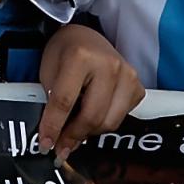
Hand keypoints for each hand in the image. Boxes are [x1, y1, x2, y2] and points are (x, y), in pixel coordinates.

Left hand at [37, 24, 144, 153]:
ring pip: (110, 122)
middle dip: (73, 136)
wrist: (84, 37)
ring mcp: (128, 76)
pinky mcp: (137, 86)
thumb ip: (52, 103)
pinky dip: (105, 122)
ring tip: (74, 132)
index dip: (53, 127)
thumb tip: (53, 137)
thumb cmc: (64, 53)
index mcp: (81, 57)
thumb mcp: (48, 73)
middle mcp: (109, 66)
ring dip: (89, 132)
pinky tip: (92, 115)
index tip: (45, 144)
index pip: (65, 101)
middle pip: (92, 116)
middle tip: (60, 147)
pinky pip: (122, 116)